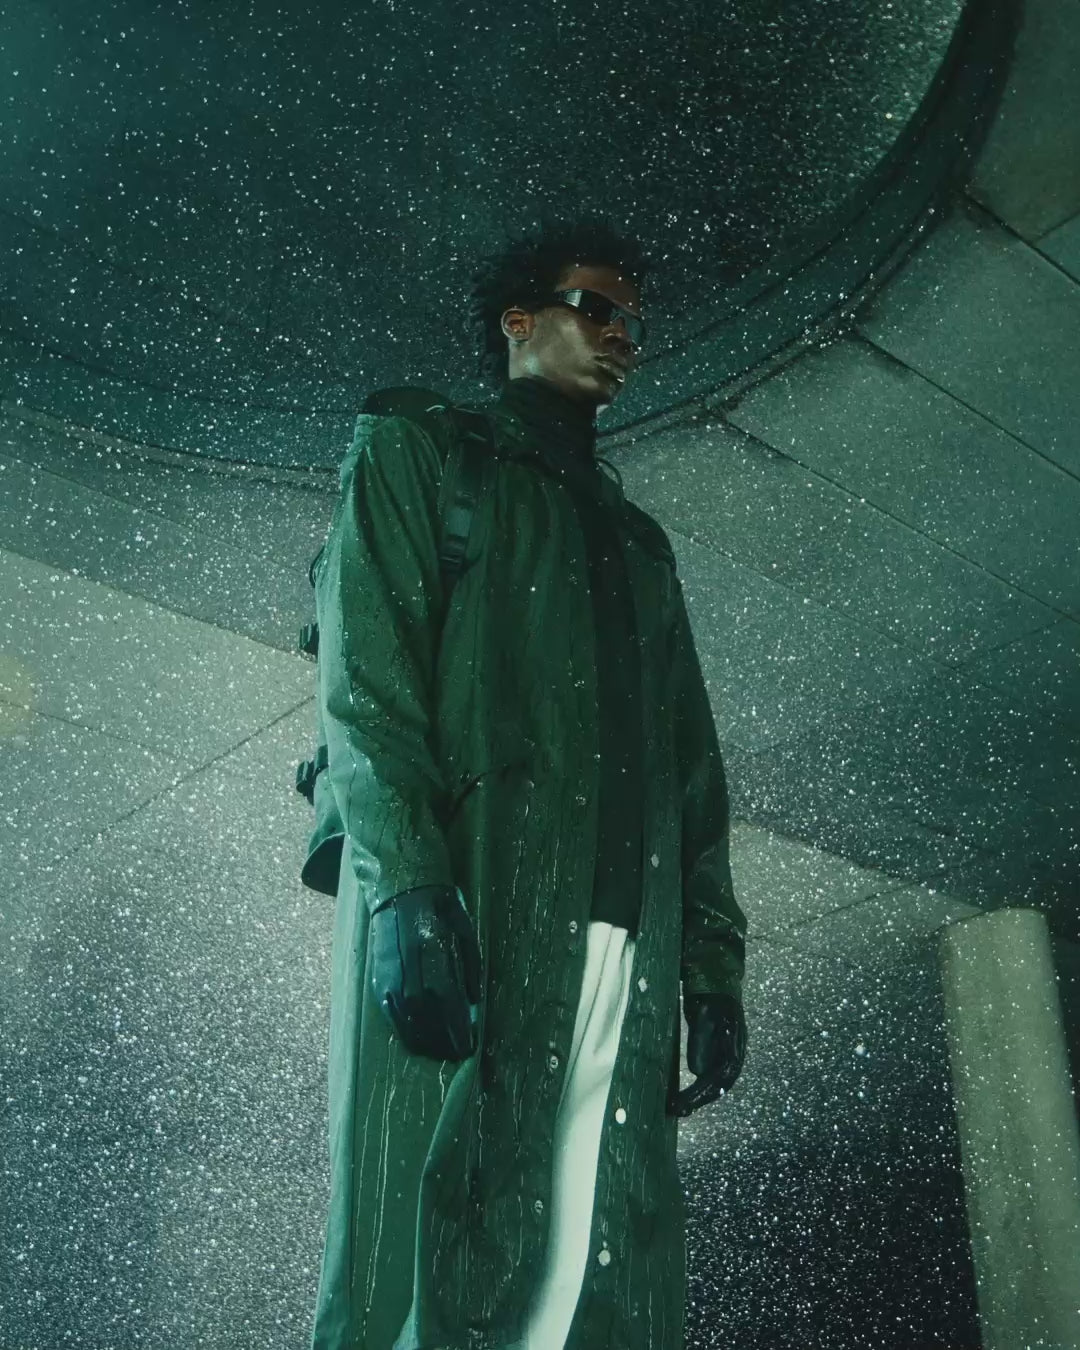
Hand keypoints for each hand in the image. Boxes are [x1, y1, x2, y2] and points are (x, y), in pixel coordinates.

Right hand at [369, 885, 481, 1061]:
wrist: (400, 892)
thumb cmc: (439, 910)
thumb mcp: (464, 931)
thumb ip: (469, 967)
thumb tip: (475, 1002)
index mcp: (434, 959)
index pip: (449, 1006)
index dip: (459, 1031)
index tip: (468, 1047)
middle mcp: (409, 974)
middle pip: (428, 1021)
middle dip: (443, 1042)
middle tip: (456, 1054)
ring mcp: (390, 980)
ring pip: (407, 1023)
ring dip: (424, 1042)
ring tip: (439, 1052)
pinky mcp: (378, 982)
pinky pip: (391, 1016)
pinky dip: (405, 1031)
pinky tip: (416, 1039)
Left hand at [670, 992, 746, 1117]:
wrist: (719, 981)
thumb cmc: (710, 995)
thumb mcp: (703, 1012)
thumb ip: (701, 1038)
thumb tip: (697, 1071)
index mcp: (734, 1042)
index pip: (723, 1073)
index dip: (705, 1090)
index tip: (686, 1101)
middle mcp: (736, 1052)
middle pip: (722, 1083)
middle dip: (700, 1098)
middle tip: (677, 1110)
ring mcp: (730, 1053)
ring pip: (719, 1082)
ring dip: (700, 1096)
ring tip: (679, 1108)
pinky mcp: (721, 1053)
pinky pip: (714, 1075)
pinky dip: (701, 1087)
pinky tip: (687, 1096)